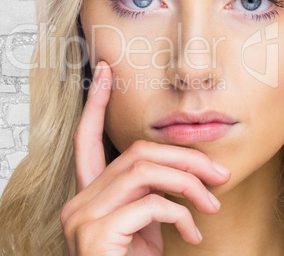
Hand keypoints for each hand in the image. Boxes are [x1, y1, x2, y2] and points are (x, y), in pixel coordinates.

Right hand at [61, 61, 230, 254]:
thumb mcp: (144, 224)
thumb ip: (150, 193)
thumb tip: (185, 176)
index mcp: (88, 193)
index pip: (85, 137)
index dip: (93, 102)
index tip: (103, 72)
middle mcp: (78, 200)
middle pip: (135, 154)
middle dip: (182, 158)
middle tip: (218, 174)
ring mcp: (81, 216)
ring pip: (144, 172)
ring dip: (188, 183)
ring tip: (214, 200)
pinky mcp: (95, 233)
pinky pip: (149, 206)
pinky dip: (180, 215)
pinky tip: (193, 232)